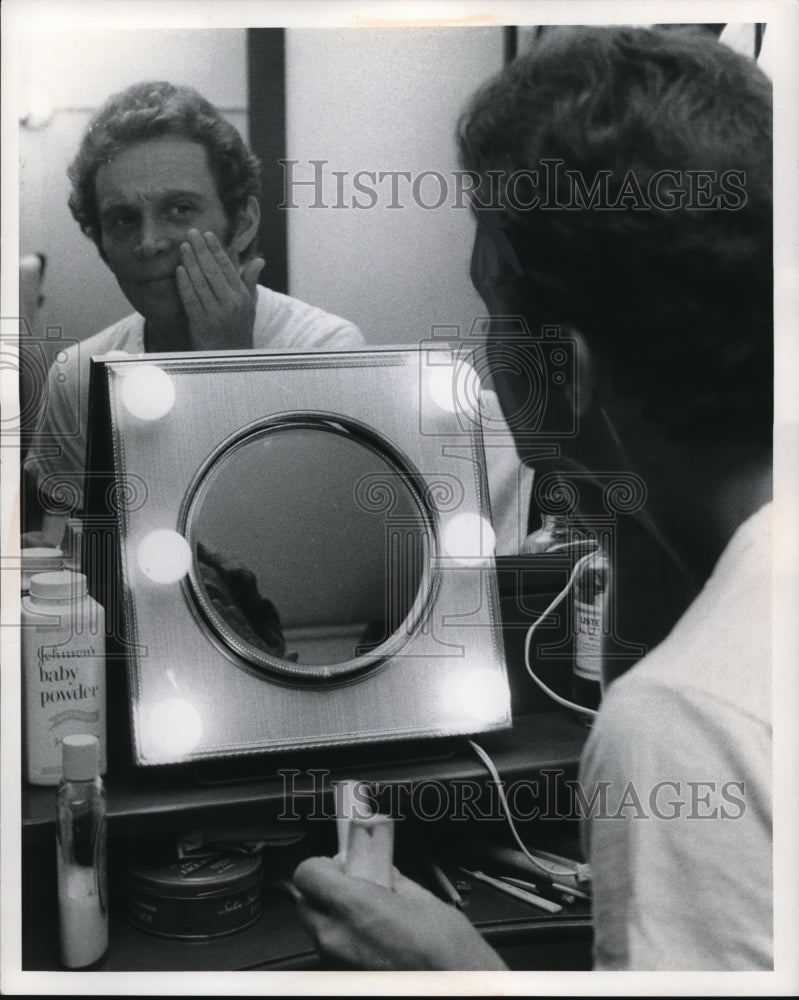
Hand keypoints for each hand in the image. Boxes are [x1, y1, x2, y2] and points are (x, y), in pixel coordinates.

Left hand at [175, 229, 264, 349]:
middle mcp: (230, 304)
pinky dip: (185, 284)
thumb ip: (250, 282)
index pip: (228, 268)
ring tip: (183, 246)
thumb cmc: (240, 332)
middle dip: (201, 250)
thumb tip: (258, 260)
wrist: (231, 361)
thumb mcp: (250, 307)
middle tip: (191, 233)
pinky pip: (191, 300)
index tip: (207, 234)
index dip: (216, 249)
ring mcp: (215, 314)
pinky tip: (180, 270)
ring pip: (201, 283)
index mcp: (242, 297)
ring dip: (190, 262)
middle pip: (213, 271)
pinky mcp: (201, 324)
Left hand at [293, 855, 507, 970]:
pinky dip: (345, 942)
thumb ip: (388, 880)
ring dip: (335, 917)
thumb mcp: (420, 899)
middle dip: (326, 891)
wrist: (457, 990)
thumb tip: (379, 870)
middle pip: (306, 903)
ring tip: (370, 916)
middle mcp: (336, 939)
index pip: (308, 873)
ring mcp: (336, 965)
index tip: (341, 862)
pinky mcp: (344, 980)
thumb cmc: (447, 954)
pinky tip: (374, 940)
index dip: (323, 865)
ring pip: (317, 930)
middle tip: (355, 885)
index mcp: (354, 908)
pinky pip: (331, 953)